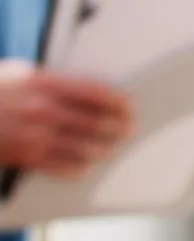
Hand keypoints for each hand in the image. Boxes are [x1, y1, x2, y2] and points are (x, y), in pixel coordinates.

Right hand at [0, 62, 132, 177]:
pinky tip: (86, 164)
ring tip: (111, 148)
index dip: (119, 102)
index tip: (128, 107)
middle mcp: (42, 109)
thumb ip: (53, 82)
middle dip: (118, 128)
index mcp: (43, 83)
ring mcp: (35, 135)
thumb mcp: (18, 73)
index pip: (97, 93)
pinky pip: (64, 166)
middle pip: (98, 123)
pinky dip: (80, 166)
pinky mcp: (26, 156)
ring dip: (104, 150)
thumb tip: (90, 92)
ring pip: (86, 148)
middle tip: (128, 130)